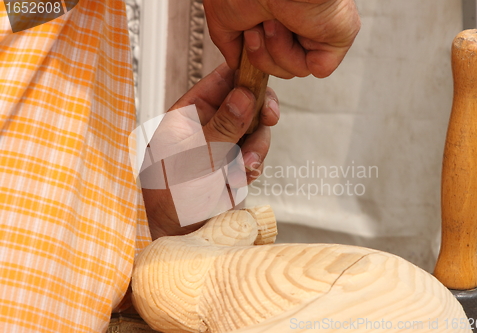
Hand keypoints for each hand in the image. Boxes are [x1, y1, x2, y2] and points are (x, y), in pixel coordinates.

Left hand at [141, 63, 278, 238]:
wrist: (184, 239)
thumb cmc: (178, 199)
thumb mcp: (200, 159)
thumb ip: (224, 125)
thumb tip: (244, 93)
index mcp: (185, 117)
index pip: (217, 83)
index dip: (241, 78)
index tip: (262, 83)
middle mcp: (204, 127)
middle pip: (242, 102)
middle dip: (256, 115)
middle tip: (271, 118)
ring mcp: (220, 145)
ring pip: (253, 129)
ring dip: (256, 146)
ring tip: (245, 168)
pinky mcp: (233, 164)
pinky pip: (254, 152)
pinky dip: (253, 164)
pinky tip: (242, 179)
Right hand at [204, 0, 359, 78]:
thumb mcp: (223, 17)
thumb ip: (229, 43)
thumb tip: (236, 62)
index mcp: (278, 14)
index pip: (268, 53)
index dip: (254, 53)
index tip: (244, 34)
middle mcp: (298, 20)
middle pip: (279, 66)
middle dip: (261, 53)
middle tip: (256, 27)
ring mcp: (319, 29)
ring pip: (294, 70)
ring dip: (276, 50)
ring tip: (273, 21)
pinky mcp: (338, 35)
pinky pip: (315, 68)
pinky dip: (296, 56)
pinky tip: (290, 30)